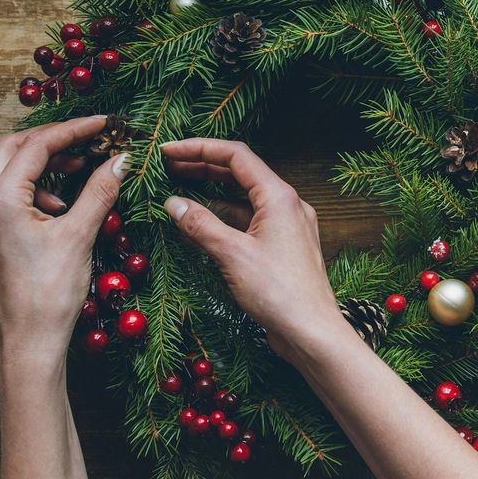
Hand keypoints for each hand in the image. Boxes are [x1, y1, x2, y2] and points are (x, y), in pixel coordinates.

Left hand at [0, 116, 126, 362]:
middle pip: (12, 148)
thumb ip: (100, 190)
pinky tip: (62, 205)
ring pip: (7, 170)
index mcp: (0, 201)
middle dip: (52, 138)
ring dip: (44, 162)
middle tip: (89, 138)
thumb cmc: (50, 293)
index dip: (74, 129)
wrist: (28, 342)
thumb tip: (121, 159)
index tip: (105, 124)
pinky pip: (8, 194)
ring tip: (80, 169)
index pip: (37, 146)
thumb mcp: (81, 235)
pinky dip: (37, 187)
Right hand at [160, 138, 341, 358]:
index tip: (166, 149)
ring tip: (177, 186)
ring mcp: (287, 225)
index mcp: (279, 197)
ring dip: (212, 190)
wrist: (311, 330)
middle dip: (203, 165)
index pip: (236, 156)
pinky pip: (250, 220)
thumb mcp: (232, 254)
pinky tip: (201, 220)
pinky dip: (225, 215)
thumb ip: (201, 225)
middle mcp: (287, 204)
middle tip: (166, 164)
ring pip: (245, 197)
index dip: (199, 148)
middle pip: (241, 172)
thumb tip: (173, 203)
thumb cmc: (278, 291)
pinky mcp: (283, 245)